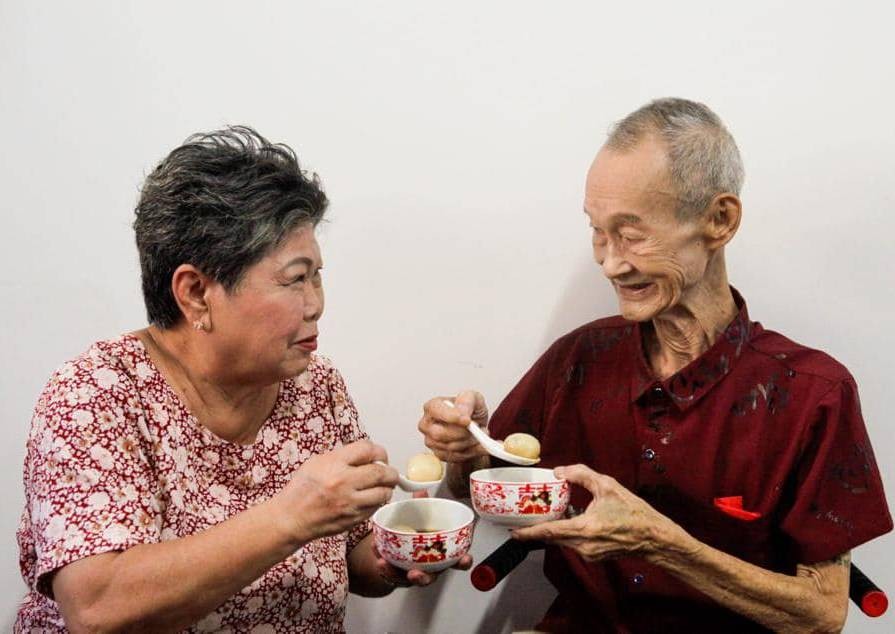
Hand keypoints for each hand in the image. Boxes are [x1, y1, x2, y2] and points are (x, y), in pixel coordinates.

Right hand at [275, 440, 398, 544]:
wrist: (291, 518)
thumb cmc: (302, 489)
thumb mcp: (317, 462)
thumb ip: (343, 456)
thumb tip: (368, 455)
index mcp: (334, 464)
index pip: (368, 450)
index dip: (378, 451)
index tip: (380, 456)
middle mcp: (343, 482)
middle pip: (381, 472)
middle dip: (390, 471)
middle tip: (390, 472)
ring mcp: (350, 502)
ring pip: (383, 492)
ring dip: (387, 488)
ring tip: (383, 486)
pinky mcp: (353, 518)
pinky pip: (375, 507)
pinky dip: (377, 502)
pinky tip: (370, 499)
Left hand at [372, 491, 473, 586]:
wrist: (403, 546)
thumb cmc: (420, 532)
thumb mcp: (423, 518)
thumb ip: (423, 507)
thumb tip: (421, 491)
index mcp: (443, 553)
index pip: (458, 560)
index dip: (464, 561)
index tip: (464, 559)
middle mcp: (431, 567)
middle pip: (432, 576)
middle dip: (424, 577)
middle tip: (416, 574)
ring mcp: (415, 573)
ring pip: (407, 578)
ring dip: (396, 574)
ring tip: (386, 565)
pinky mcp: (399, 575)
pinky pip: (391, 574)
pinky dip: (383, 566)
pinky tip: (378, 557)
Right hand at [418, 390, 489, 462]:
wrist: (475, 428)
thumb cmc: (470, 411)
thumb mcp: (473, 398)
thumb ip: (467, 401)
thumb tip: (462, 412)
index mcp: (432, 407)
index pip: (435, 411)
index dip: (451, 416)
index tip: (466, 420)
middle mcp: (427, 424)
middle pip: (439, 433)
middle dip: (462, 433)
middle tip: (476, 428)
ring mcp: (431, 441)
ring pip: (450, 447)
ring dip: (469, 442)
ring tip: (479, 434)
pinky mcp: (440, 454)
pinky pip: (456, 457)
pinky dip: (471, 451)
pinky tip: (476, 444)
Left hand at [511, 464, 685, 561]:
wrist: (654, 537)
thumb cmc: (633, 512)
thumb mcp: (607, 485)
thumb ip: (581, 474)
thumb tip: (559, 471)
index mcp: (585, 529)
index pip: (549, 532)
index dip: (529, 532)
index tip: (513, 531)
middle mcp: (584, 545)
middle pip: (552, 538)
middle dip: (536, 529)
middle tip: (523, 518)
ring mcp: (589, 553)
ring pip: (562, 541)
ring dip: (554, 529)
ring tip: (547, 514)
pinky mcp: (594, 556)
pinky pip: (573, 544)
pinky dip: (567, 532)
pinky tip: (571, 519)